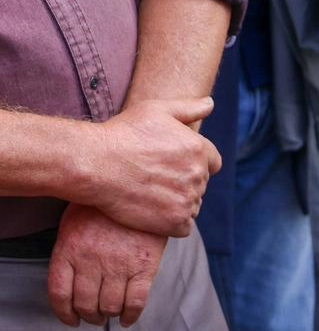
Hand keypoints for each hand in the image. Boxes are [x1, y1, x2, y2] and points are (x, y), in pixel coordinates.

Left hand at [48, 204, 167, 326]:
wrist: (137, 188)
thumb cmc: (102, 207)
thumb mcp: (72, 223)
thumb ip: (68, 253)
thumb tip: (69, 282)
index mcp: (69, 250)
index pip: (60, 294)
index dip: (64, 313)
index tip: (71, 319)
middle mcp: (91, 261)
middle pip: (85, 304)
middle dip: (89, 316)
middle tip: (94, 317)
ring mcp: (119, 265)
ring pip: (109, 307)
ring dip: (108, 316)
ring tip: (110, 315)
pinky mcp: (144, 267)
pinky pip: (136, 302)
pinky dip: (131, 316)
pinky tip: (127, 319)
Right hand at [87, 98, 219, 236]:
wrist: (94, 164)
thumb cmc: (122, 134)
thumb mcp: (154, 110)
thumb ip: (188, 107)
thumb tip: (210, 104)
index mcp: (199, 149)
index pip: (212, 162)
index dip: (194, 162)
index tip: (171, 163)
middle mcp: (198, 176)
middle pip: (200, 184)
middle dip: (183, 181)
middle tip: (153, 175)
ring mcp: (189, 201)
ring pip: (192, 205)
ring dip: (177, 201)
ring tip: (149, 191)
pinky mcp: (176, 222)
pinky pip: (184, 226)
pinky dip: (171, 221)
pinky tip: (151, 210)